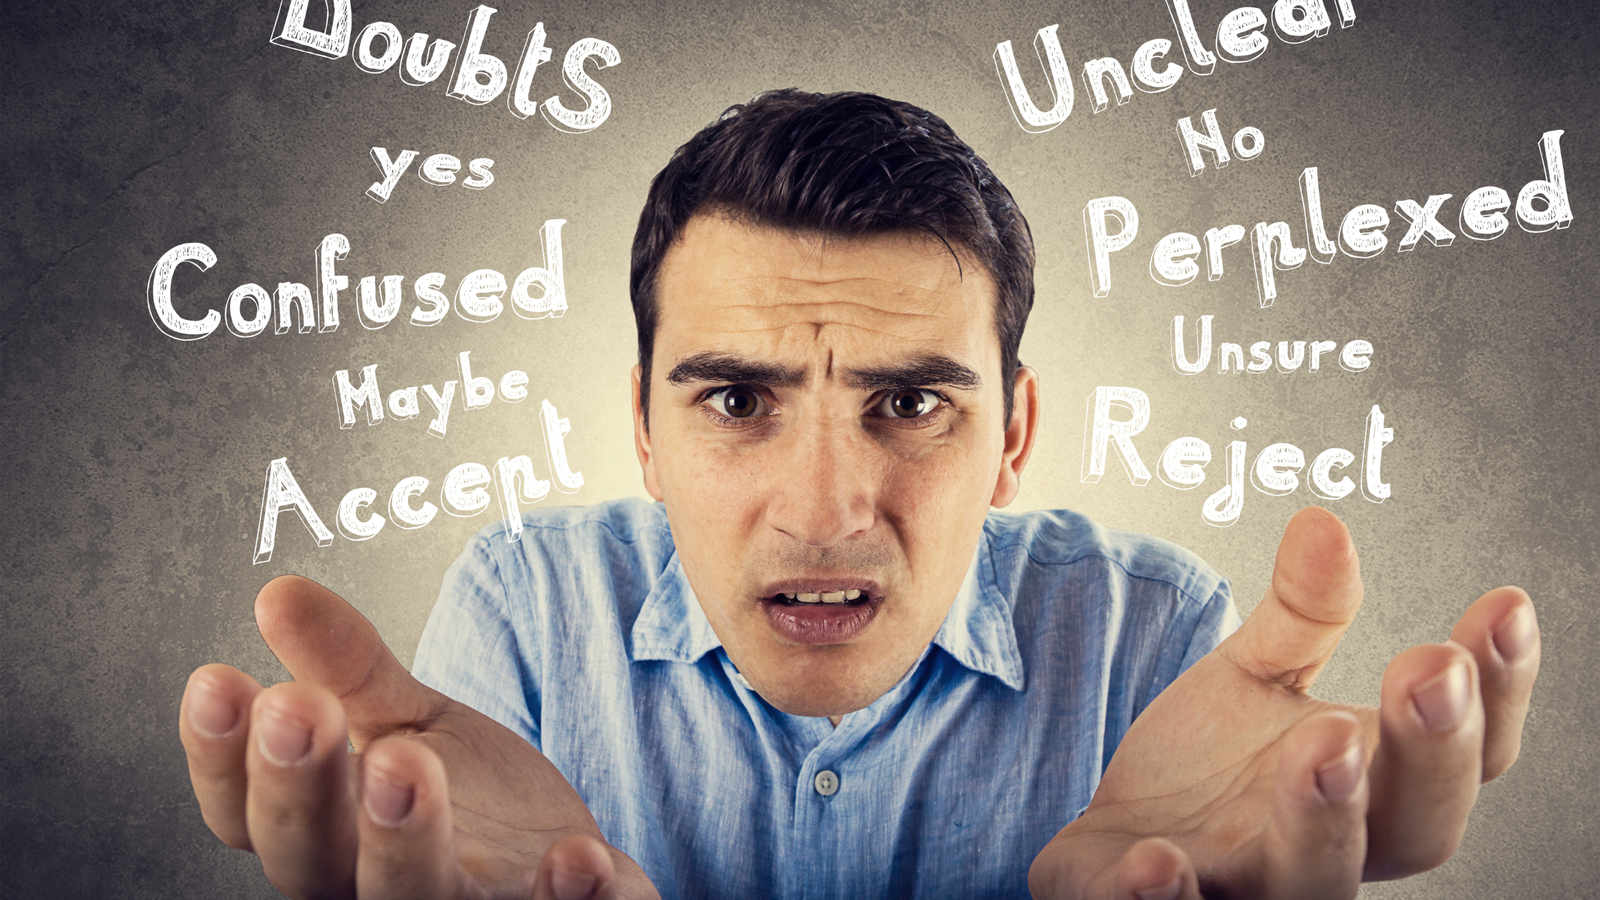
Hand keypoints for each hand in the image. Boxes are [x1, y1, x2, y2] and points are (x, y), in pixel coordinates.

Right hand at [178, 576, 660, 899]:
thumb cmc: (472, 803)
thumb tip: (278, 592)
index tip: (216, 679)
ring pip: (413, 898)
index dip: (222, 756)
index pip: (245, 813)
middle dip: (301, 789)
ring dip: (405, 840)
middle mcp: (374, 892)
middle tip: (297, 708)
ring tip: (404, 764)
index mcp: (328, 838)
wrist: (572, 869)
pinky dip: (565, 897)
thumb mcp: (406, 721)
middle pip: (311, 862)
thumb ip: (346, 669)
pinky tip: (578, 854)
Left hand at [1028, 507, 1540, 899]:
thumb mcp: (1257, 673)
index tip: (1505, 606)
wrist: (1117, 843)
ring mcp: (1249, 888)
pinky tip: (1156, 864)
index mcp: (1374, 785)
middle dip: (1430, 752)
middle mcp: (1333, 850)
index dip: (1500, 688)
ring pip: (1312, 881)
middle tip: (1427, 673)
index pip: (1468, 751)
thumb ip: (1300, 613)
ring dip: (1322, 818)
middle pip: (1416, 827)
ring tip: (1322, 744)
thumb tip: (1323, 523)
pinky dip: (1168, 898)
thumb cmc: (1213, 765)